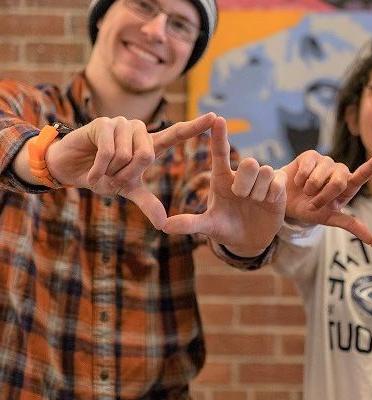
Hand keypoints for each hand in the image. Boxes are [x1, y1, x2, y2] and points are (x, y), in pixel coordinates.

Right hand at [47, 113, 215, 228]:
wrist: (71, 168)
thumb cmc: (103, 176)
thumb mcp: (127, 190)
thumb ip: (148, 203)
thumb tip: (164, 224)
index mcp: (150, 144)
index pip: (176, 133)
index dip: (195, 126)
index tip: (215, 117)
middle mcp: (139, 130)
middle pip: (148, 155)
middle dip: (128, 174)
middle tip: (114, 178)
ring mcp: (121, 125)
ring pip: (127, 154)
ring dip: (112, 171)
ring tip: (103, 171)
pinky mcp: (102, 123)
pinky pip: (109, 151)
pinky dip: (100, 168)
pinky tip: (93, 173)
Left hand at [162, 117, 285, 255]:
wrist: (250, 240)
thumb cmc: (226, 227)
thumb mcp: (208, 226)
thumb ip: (190, 224)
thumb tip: (164, 226)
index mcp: (222, 178)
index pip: (221, 152)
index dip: (220, 136)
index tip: (217, 119)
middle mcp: (242, 174)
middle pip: (249, 162)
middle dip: (246, 183)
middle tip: (241, 197)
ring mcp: (261, 179)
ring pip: (265, 171)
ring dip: (258, 192)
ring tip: (255, 202)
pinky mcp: (278, 186)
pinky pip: (277, 182)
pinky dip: (271, 195)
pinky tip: (268, 202)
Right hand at [281, 147, 371, 242]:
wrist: (284, 202)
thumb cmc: (309, 209)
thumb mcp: (329, 219)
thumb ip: (350, 225)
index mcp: (348, 186)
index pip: (363, 174)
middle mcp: (339, 171)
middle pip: (339, 182)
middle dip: (323, 197)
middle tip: (313, 203)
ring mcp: (325, 161)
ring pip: (320, 176)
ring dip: (309, 189)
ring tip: (305, 191)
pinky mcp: (311, 155)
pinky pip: (307, 167)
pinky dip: (300, 179)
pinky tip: (298, 181)